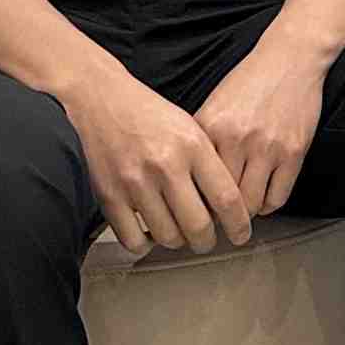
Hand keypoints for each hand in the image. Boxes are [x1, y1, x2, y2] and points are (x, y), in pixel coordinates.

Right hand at [55, 58, 254, 255]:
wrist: (103, 100)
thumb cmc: (152, 115)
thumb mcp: (193, 129)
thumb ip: (211, 165)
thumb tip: (227, 208)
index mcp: (193, 146)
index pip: (226, 198)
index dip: (239, 225)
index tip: (240, 234)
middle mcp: (166, 166)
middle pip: (198, 226)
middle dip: (207, 241)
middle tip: (207, 240)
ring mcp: (135, 182)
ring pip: (168, 237)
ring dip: (178, 242)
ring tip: (179, 234)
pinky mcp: (109, 195)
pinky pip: (133, 239)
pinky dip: (145, 244)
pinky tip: (150, 233)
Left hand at [192, 30, 328, 224]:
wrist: (290, 59)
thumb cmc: (248, 82)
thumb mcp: (213, 105)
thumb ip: (199, 140)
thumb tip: (185, 182)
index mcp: (210, 128)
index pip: (194, 182)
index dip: (193, 204)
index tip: (194, 213)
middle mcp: (237, 139)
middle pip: (221, 200)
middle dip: (219, 216)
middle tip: (218, 221)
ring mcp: (268, 147)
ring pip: (251, 204)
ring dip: (245, 213)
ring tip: (241, 210)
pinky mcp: (294, 151)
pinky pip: (278, 197)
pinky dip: (269, 205)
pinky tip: (263, 197)